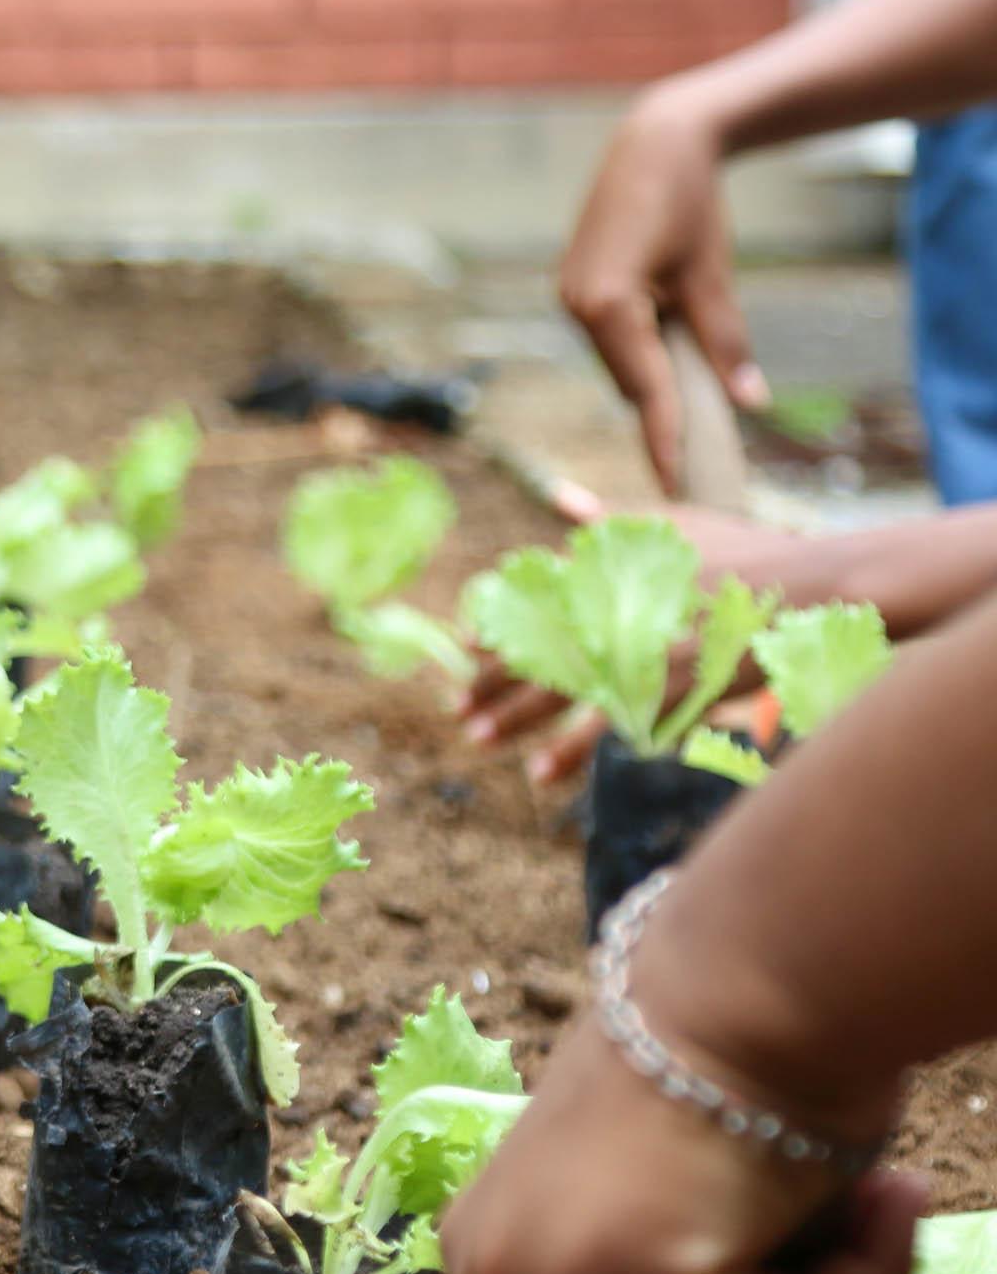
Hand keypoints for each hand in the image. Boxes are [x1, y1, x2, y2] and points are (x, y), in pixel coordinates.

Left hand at [457, 505, 800, 782]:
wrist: (816, 589)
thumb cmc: (745, 554)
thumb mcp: (673, 526)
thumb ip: (611, 520)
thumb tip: (563, 500)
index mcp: (611, 569)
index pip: (534, 598)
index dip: (498, 626)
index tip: (463, 645)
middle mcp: (616, 608)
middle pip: (537, 648)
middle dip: (491, 681)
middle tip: (456, 706)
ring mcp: (640, 650)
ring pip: (559, 691)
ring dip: (515, 718)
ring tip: (477, 739)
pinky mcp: (665, 688)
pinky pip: (605, 726)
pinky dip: (570, 751)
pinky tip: (541, 773)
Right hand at [560, 84, 770, 492]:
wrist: (656, 141)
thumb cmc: (691, 201)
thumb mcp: (714, 275)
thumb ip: (726, 341)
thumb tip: (750, 402)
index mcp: (608, 304)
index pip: (644, 388)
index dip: (665, 437)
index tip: (676, 483)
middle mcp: (576, 306)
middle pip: (627, 378)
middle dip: (662, 406)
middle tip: (702, 446)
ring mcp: (568, 296)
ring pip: (618, 359)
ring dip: (651, 372)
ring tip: (689, 376)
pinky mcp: (574, 287)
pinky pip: (608, 336)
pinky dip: (638, 347)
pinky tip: (665, 338)